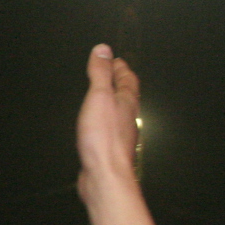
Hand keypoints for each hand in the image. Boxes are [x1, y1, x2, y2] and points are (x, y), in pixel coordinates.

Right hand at [76, 44, 140, 199]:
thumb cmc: (103, 137)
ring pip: (119, 111)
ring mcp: (120, 133)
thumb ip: (100, 73)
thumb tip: (103, 50)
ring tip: (103, 95)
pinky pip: (109, 127)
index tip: (115, 59)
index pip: (128, 79)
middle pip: (126, 95)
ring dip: (113, 100)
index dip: (121, 68)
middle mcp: (127, 117)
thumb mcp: (99, 96)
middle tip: (112, 74)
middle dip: (119, 83)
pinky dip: (104, 118)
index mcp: (127, 101)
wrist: (106, 175)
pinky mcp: (110, 148)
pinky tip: (96, 123)